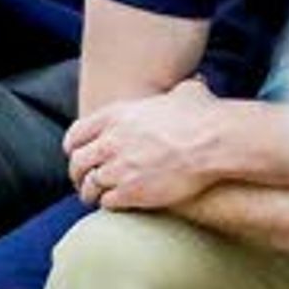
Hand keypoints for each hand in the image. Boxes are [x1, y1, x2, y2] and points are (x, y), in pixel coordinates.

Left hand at [67, 80, 232, 211]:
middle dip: (78, 173)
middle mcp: (110, 141)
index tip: (75, 154)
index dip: (74, 147)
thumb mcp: (186, 93)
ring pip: (90, 185)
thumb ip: (178, 91)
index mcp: (115, 116)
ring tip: (94, 198)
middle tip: (82, 181)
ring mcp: (118, 168)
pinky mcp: (131, 192)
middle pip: (78, 162)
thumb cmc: (205, 117)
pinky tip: (116, 204)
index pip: (77, 134)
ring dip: (90, 192)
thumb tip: (195, 84)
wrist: (214, 143)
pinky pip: (108, 202)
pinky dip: (109, 204)